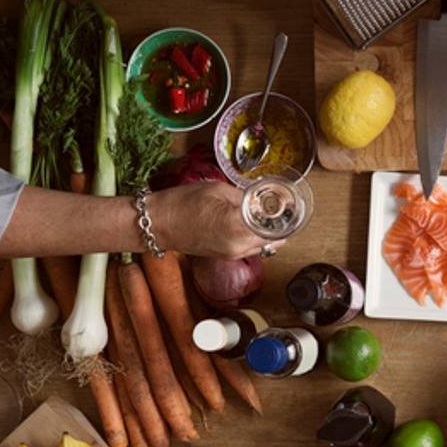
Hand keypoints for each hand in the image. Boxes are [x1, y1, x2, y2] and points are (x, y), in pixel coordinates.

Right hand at [148, 181, 284, 258]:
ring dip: (269, 232)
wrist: (155, 223)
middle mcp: (239, 246)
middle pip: (275, 239)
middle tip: (283, 208)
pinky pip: (250, 248)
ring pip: (263, 245)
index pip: (277, 228)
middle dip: (280, 224)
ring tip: (268, 214)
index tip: (290, 205)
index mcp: (239, 227)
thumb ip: (244, 197)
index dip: (287, 217)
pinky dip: (255, 237)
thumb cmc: (181, 202)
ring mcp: (233, 254)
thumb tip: (261, 199)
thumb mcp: (218, 190)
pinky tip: (252, 223)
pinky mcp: (226, 256)